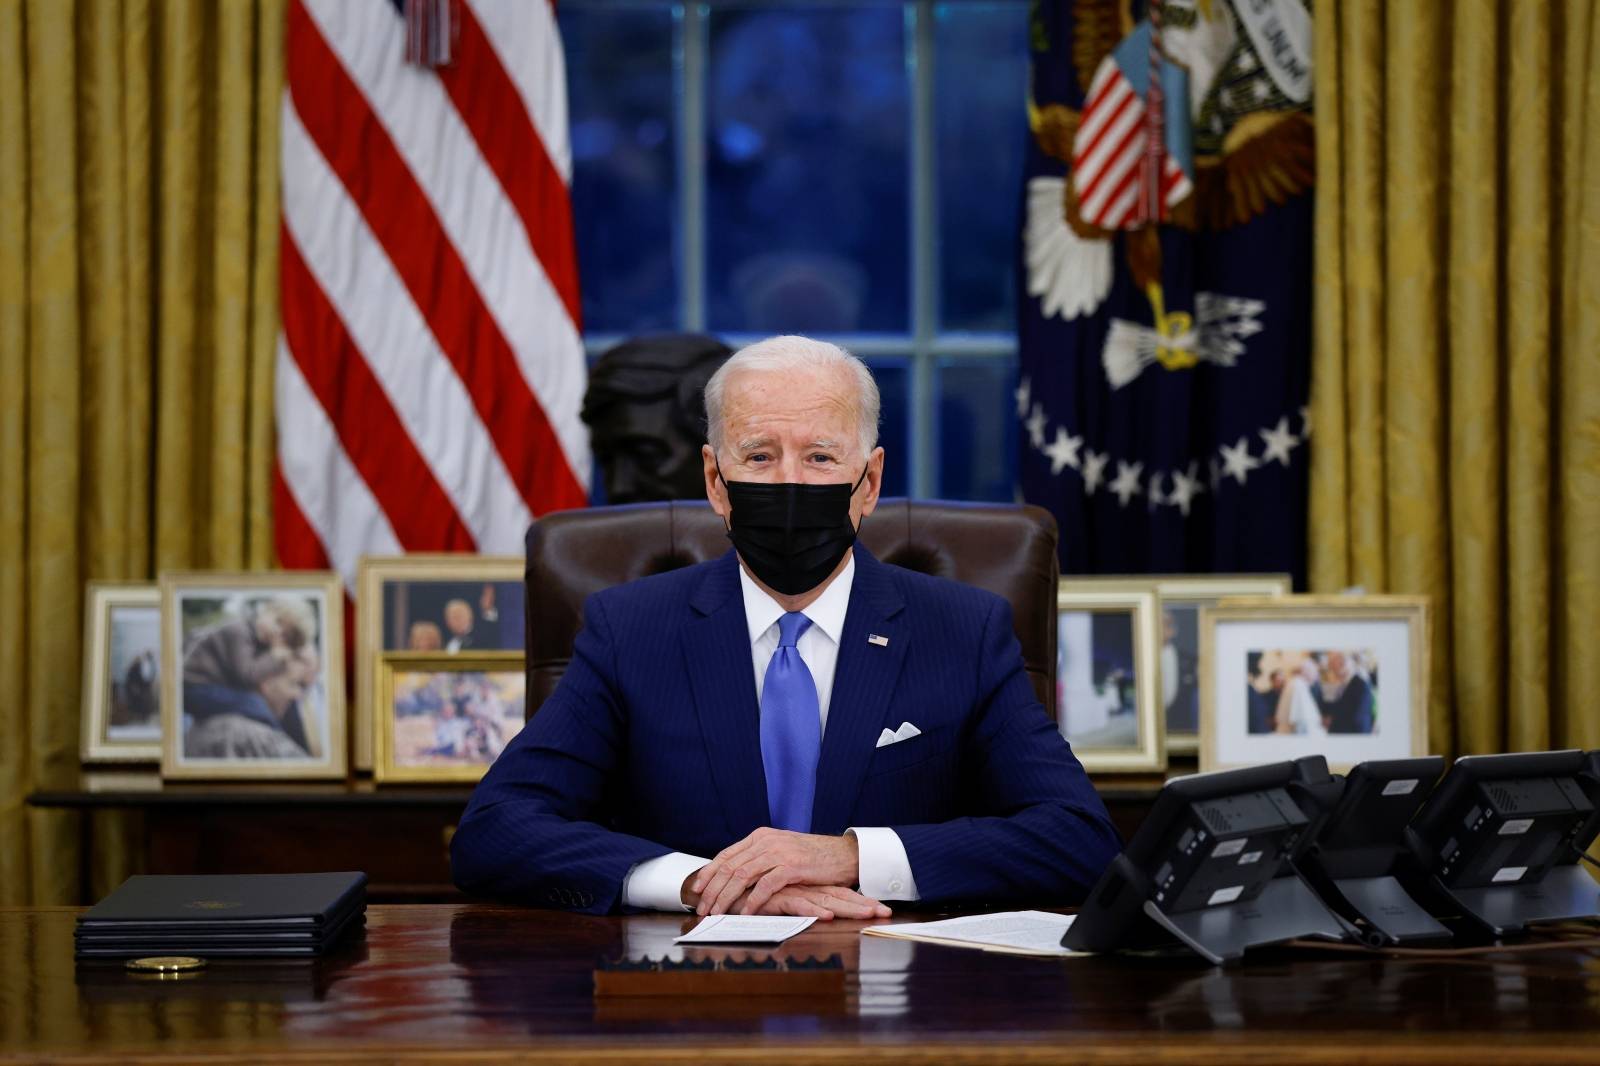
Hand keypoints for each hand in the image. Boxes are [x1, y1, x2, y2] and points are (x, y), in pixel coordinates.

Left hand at [690, 828, 858, 915]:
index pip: (726, 854)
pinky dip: (753, 900)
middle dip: (712, 890)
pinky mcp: (792, 867)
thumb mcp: (781, 851)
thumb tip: (735, 876)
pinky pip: (765, 885)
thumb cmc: (812, 858)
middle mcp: (766, 841)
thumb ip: (760, 858)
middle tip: (702, 909)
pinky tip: (745, 913)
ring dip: (727, 897)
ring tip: (717, 913)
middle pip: (730, 866)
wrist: (844, 854)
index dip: (709, 873)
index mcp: (760, 836)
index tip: (696, 890)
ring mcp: (779, 852)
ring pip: (742, 876)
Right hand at [740, 884, 890, 919]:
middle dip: (863, 906)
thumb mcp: (783, 901)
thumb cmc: (756, 896)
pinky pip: (799, 904)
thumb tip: (822, 912)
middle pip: (839, 896)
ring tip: (870, 915)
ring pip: (826, 900)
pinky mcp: (778, 895)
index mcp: (809, 888)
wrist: (730, 885)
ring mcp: (793, 889)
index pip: (839, 894)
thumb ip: (799, 903)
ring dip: (849, 908)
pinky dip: (814, 911)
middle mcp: (804, 887)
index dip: (861, 901)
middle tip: (887, 914)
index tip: (884, 911)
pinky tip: (828, 917)